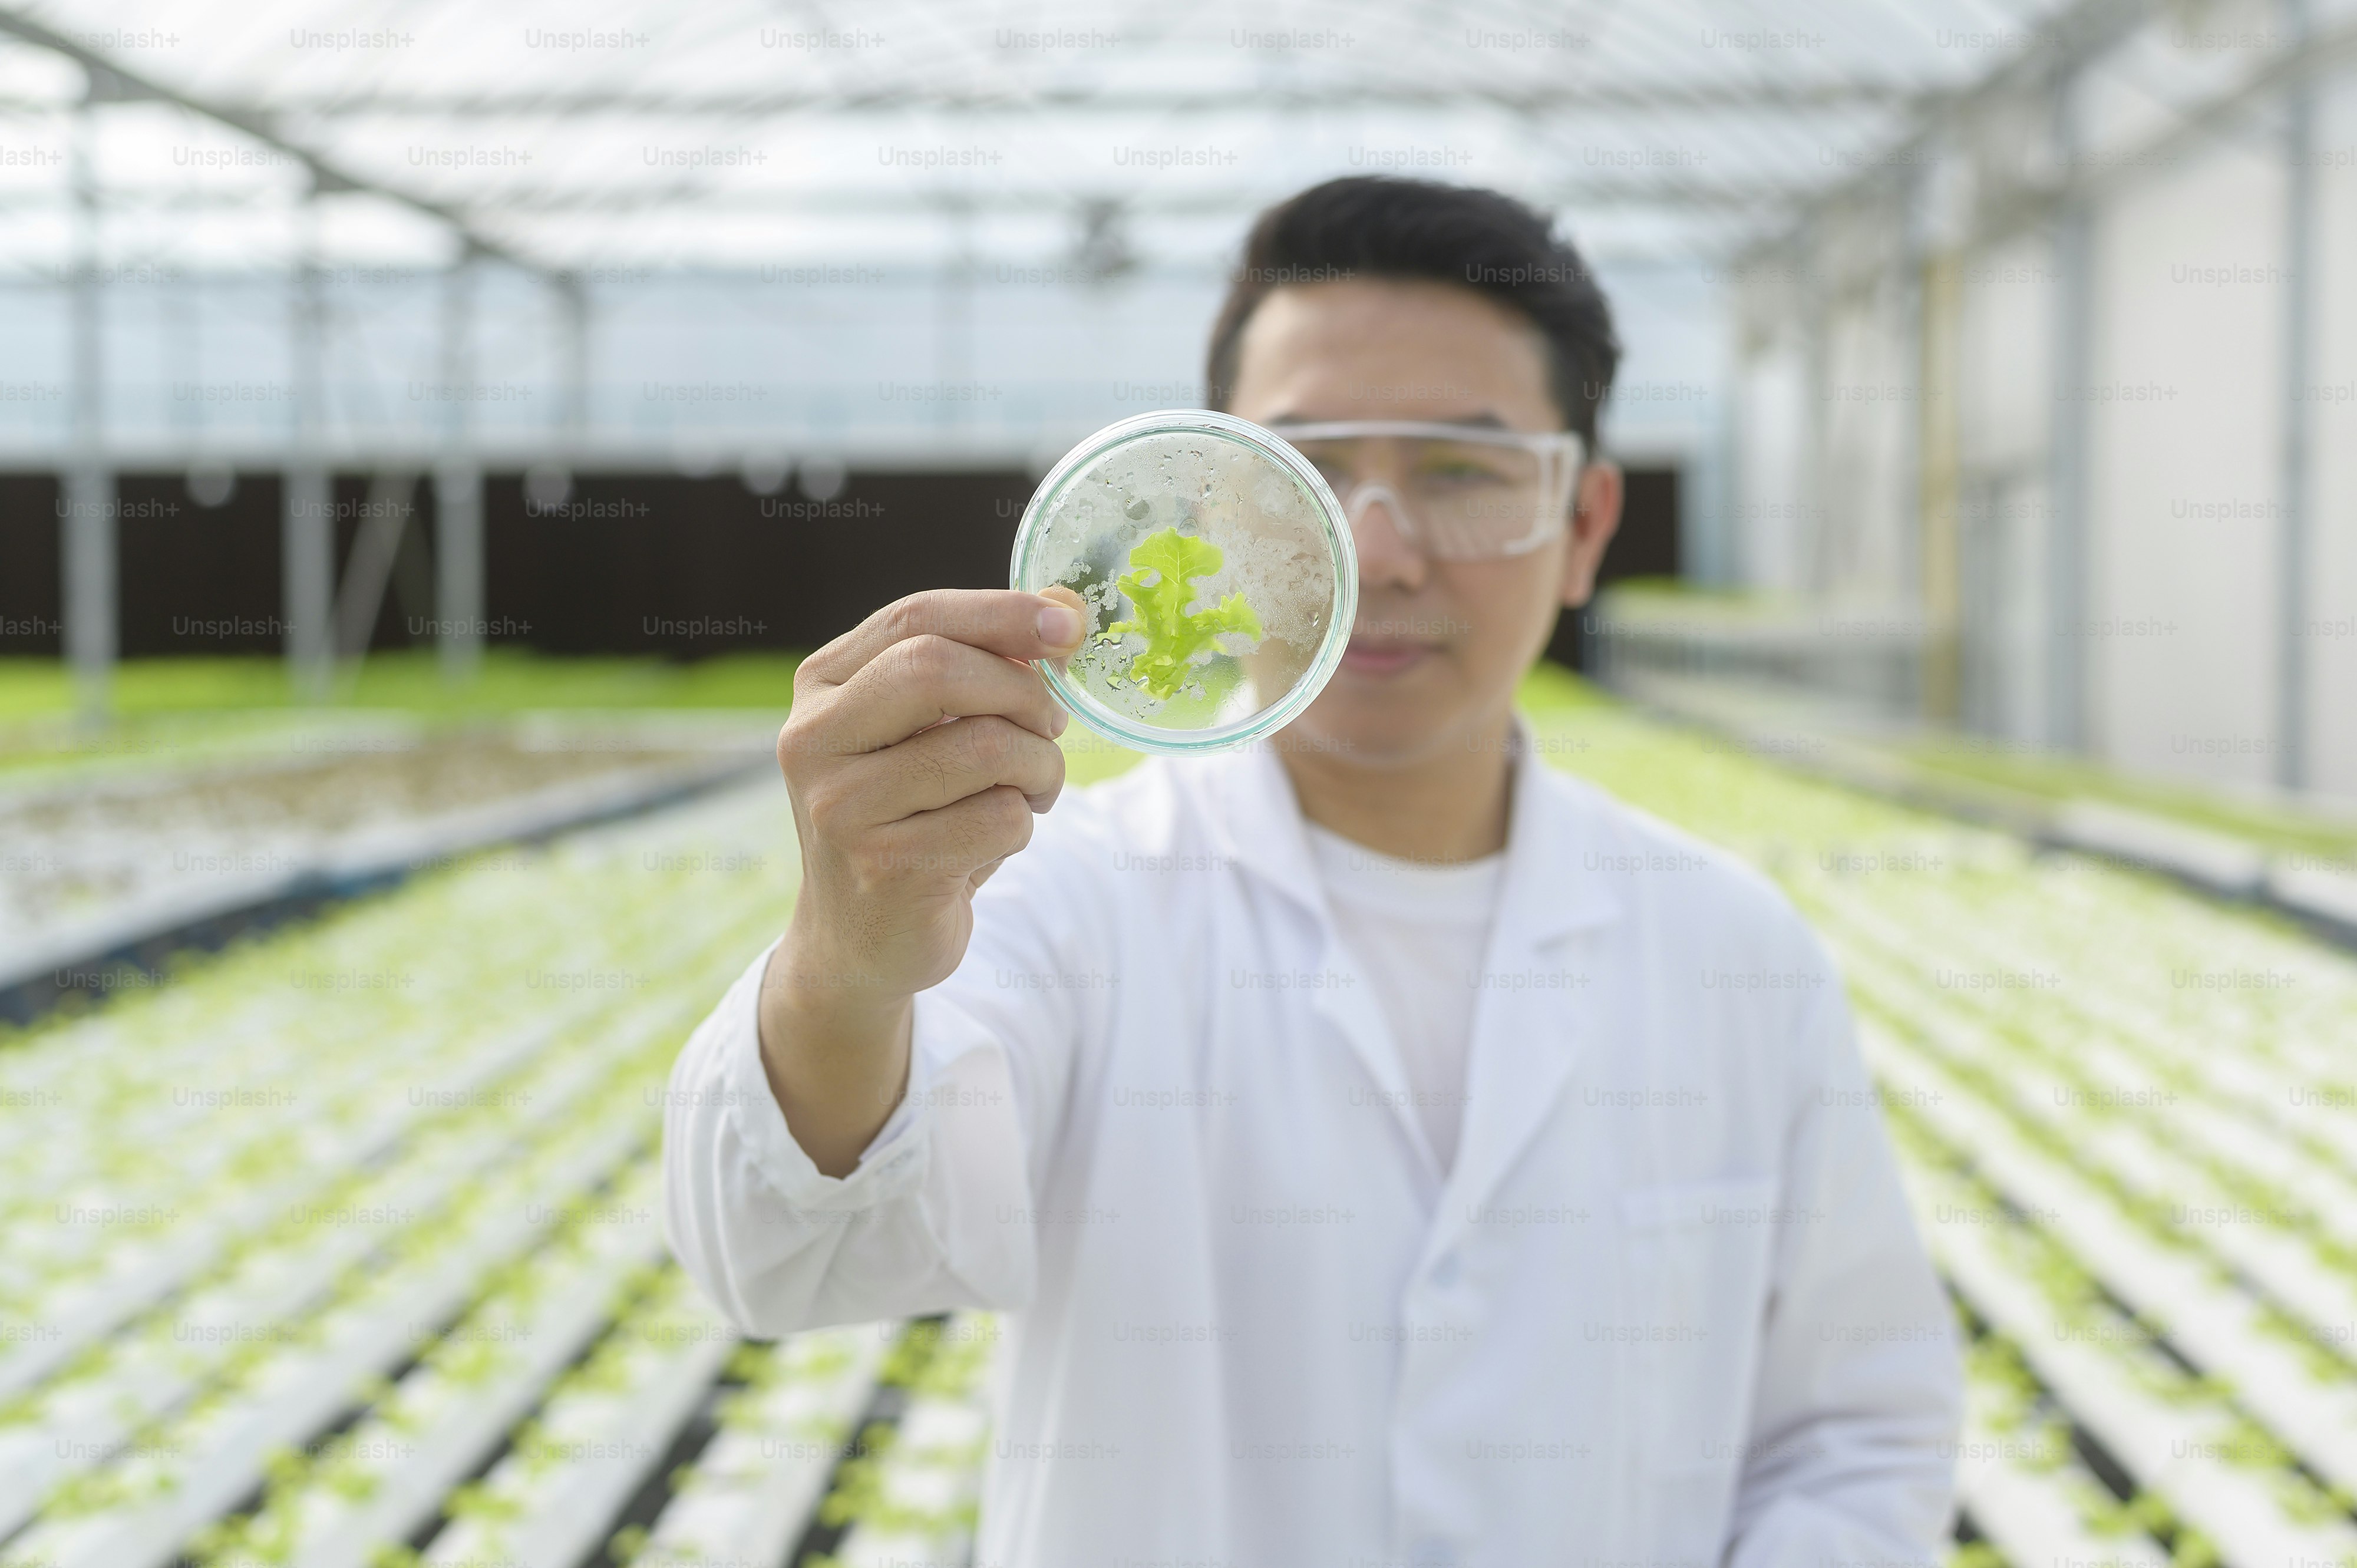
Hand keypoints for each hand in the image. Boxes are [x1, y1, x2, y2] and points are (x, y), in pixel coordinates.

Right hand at [768, 585, 1085, 1035]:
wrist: (862, 940)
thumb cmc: (911, 817)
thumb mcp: (928, 731)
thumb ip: (977, 666)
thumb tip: (1061, 612)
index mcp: (821, 686)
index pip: (916, 618)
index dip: (1002, 612)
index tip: (1067, 623)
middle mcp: (813, 740)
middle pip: (939, 670)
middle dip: (1022, 692)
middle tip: (1050, 726)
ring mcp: (841, 807)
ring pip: (987, 747)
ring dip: (1039, 767)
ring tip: (1030, 790)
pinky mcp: (885, 869)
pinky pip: (1001, 818)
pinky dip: (1024, 825)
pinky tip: (994, 842)